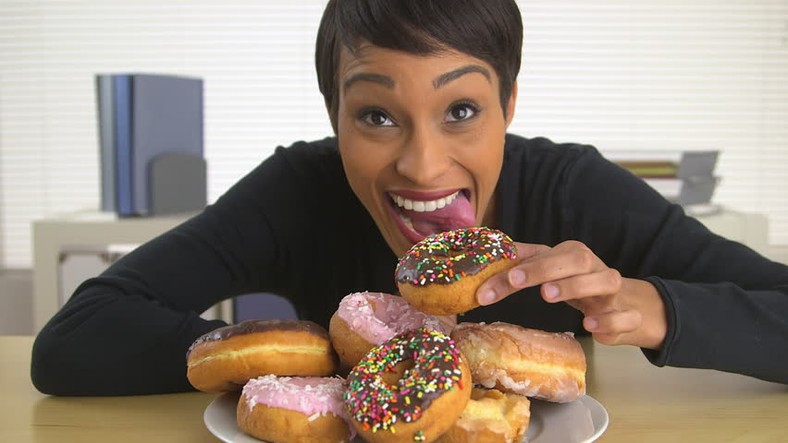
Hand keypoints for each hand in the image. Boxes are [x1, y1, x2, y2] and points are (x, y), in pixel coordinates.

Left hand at [476, 240, 666, 349]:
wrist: (625, 305)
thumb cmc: (577, 285)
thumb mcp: (551, 271)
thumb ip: (523, 264)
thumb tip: (490, 257)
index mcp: (572, 255)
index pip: (546, 255)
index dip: (527, 266)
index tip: (507, 279)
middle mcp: (594, 268)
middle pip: (577, 260)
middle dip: (548, 269)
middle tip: (520, 281)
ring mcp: (612, 292)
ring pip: (606, 281)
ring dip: (577, 286)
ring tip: (548, 296)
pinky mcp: (626, 316)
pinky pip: (625, 316)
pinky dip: (610, 320)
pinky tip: (591, 326)